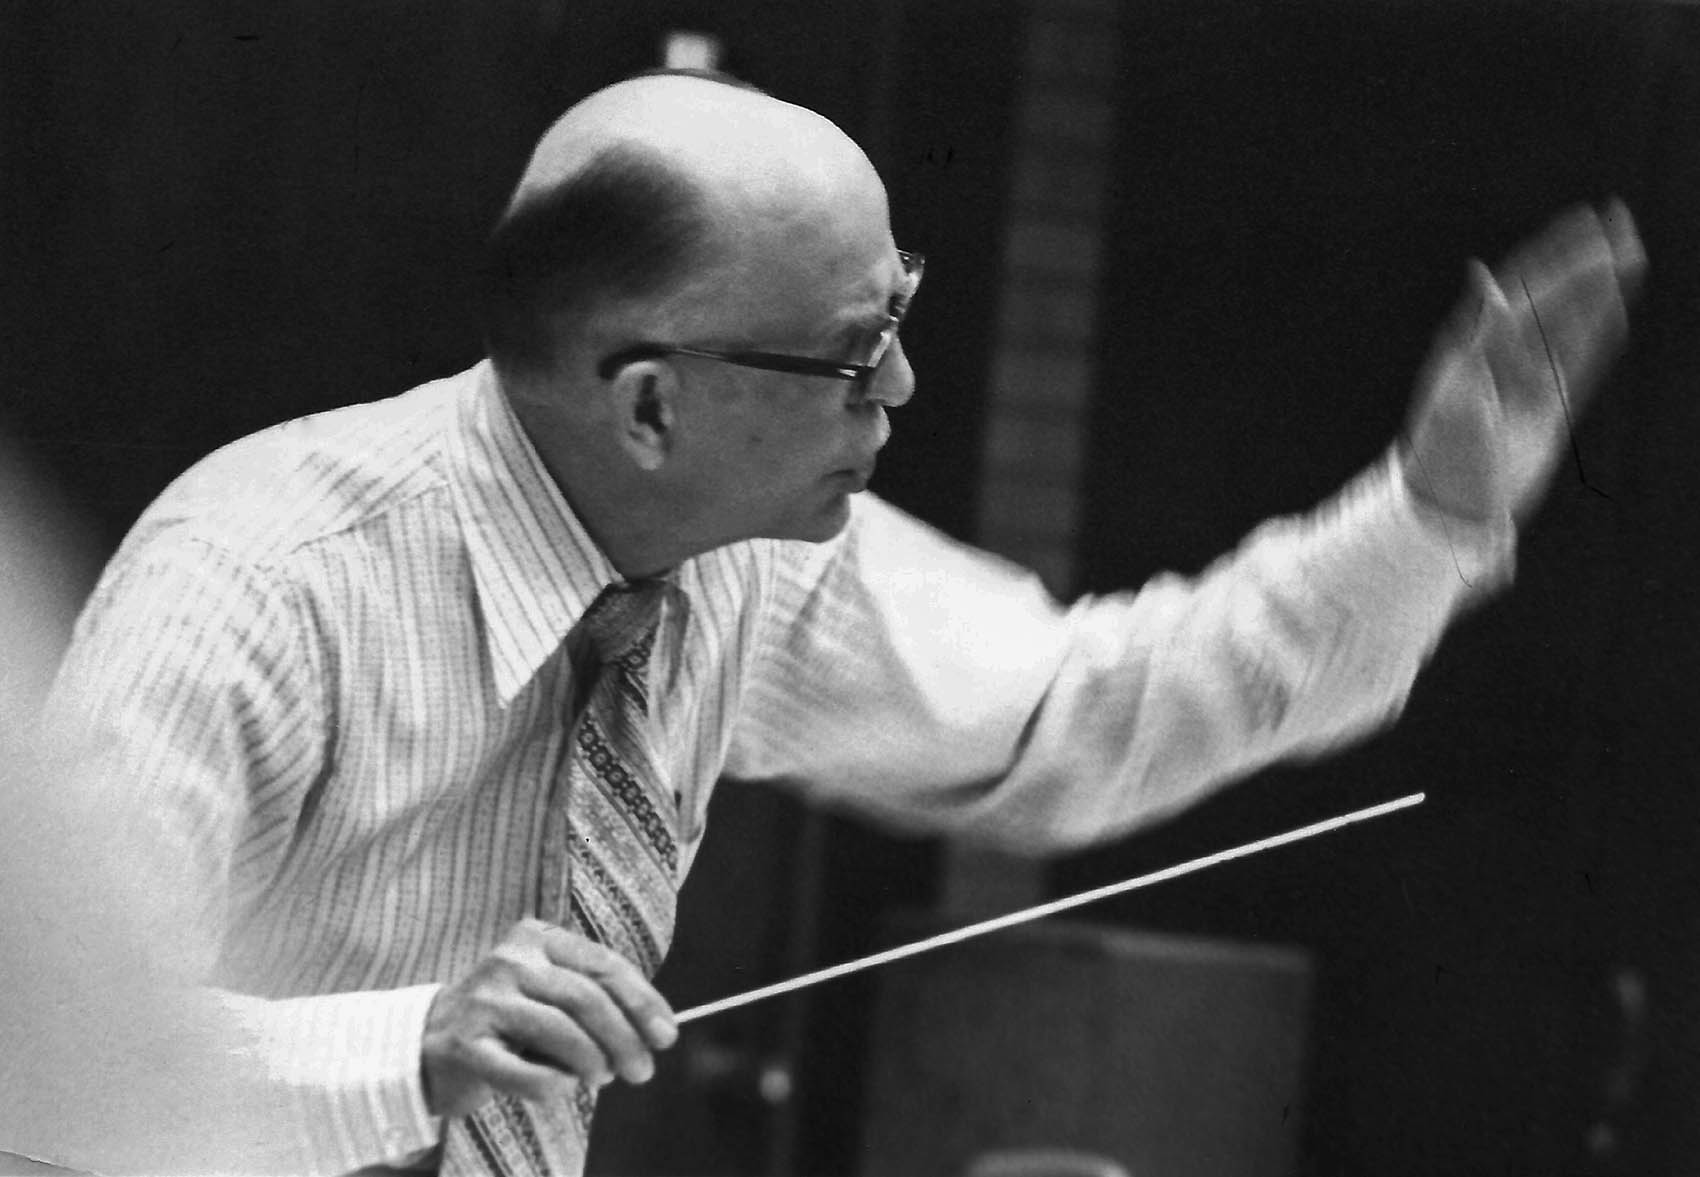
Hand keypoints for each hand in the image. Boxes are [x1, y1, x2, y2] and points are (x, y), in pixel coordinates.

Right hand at [421, 918, 678, 1117]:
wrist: (425, 1043)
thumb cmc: (507, 1018)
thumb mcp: (550, 992)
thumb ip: (595, 1000)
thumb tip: (655, 1031)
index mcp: (536, 938)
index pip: (603, 965)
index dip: (642, 1002)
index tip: (666, 1035)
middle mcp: (509, 961)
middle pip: (585, 997)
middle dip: (624, 1037)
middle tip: (643, 1071)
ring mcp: (483, 1002)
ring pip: (559, 1029)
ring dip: (593, 1061)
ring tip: (603, 1078)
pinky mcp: (464, 1046)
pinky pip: (524, 1071)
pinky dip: (554, 1085)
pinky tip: (563, 1088)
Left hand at [1402, 198, 1646, 523]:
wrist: (1449, 506)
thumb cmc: (1442, 448)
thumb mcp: (1457, 387)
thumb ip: (1480, 332)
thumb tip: (1485, 273)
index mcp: (1475, 343)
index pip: (1524, 286)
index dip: (1557, 253)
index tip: (1588, 222)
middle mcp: (1502, 356)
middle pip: (1554, 296)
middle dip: (1587, 259)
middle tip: (1621, 220)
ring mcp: (1527, 380)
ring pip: (1574, 324)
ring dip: (1603, 290)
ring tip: (1633, 255)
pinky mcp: (1548, 408)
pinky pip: (1581, 362)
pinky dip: (1601, 334)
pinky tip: (1620, 308)